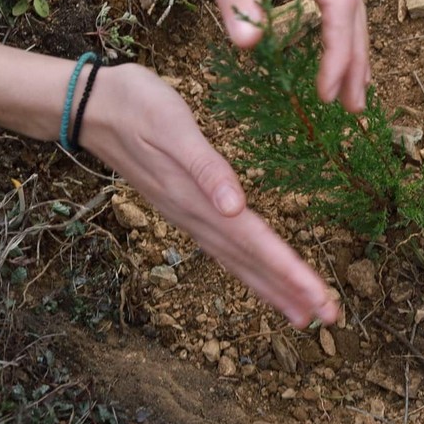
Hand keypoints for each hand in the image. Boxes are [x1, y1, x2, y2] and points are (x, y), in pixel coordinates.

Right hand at [82, 64, 339, 328]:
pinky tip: (262, 278)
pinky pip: (226, 250)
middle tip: (331, 318)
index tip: (320, 298)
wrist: (91, 105)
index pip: (255, 244)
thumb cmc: (138, 105)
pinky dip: (249, 269)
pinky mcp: (185, 208)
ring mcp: (189, 216)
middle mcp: (196, 217)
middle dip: (292, 291)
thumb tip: (234, 207)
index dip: (289, 273)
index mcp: (200, 200)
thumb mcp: (174, 126)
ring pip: (239, 262)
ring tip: (304, 314)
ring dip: (273, 288)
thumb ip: (206, 168)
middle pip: (252, 263)